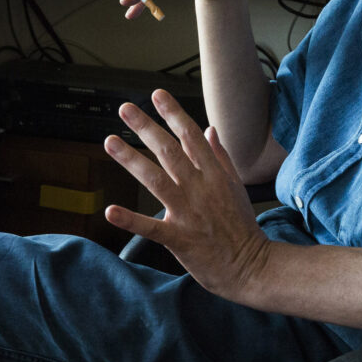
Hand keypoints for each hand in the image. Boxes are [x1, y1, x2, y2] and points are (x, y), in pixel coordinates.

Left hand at [103, 89, 269, 298]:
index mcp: (214, 175)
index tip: (157, 95)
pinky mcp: (179, 239)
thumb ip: (220, 157)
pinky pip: (151, 227)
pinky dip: (130, 219)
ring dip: (131, 160)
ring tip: (110, 142)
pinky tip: (110, 210)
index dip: (173, 114)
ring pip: (156, 180)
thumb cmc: (242, 227)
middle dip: (146, 127)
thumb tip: (210, 130)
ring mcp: (189, 213)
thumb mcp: (236, 186)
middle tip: (125, 109)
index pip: (191, 136)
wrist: (252, 266)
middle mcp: (200, 188)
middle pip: (169, 151)